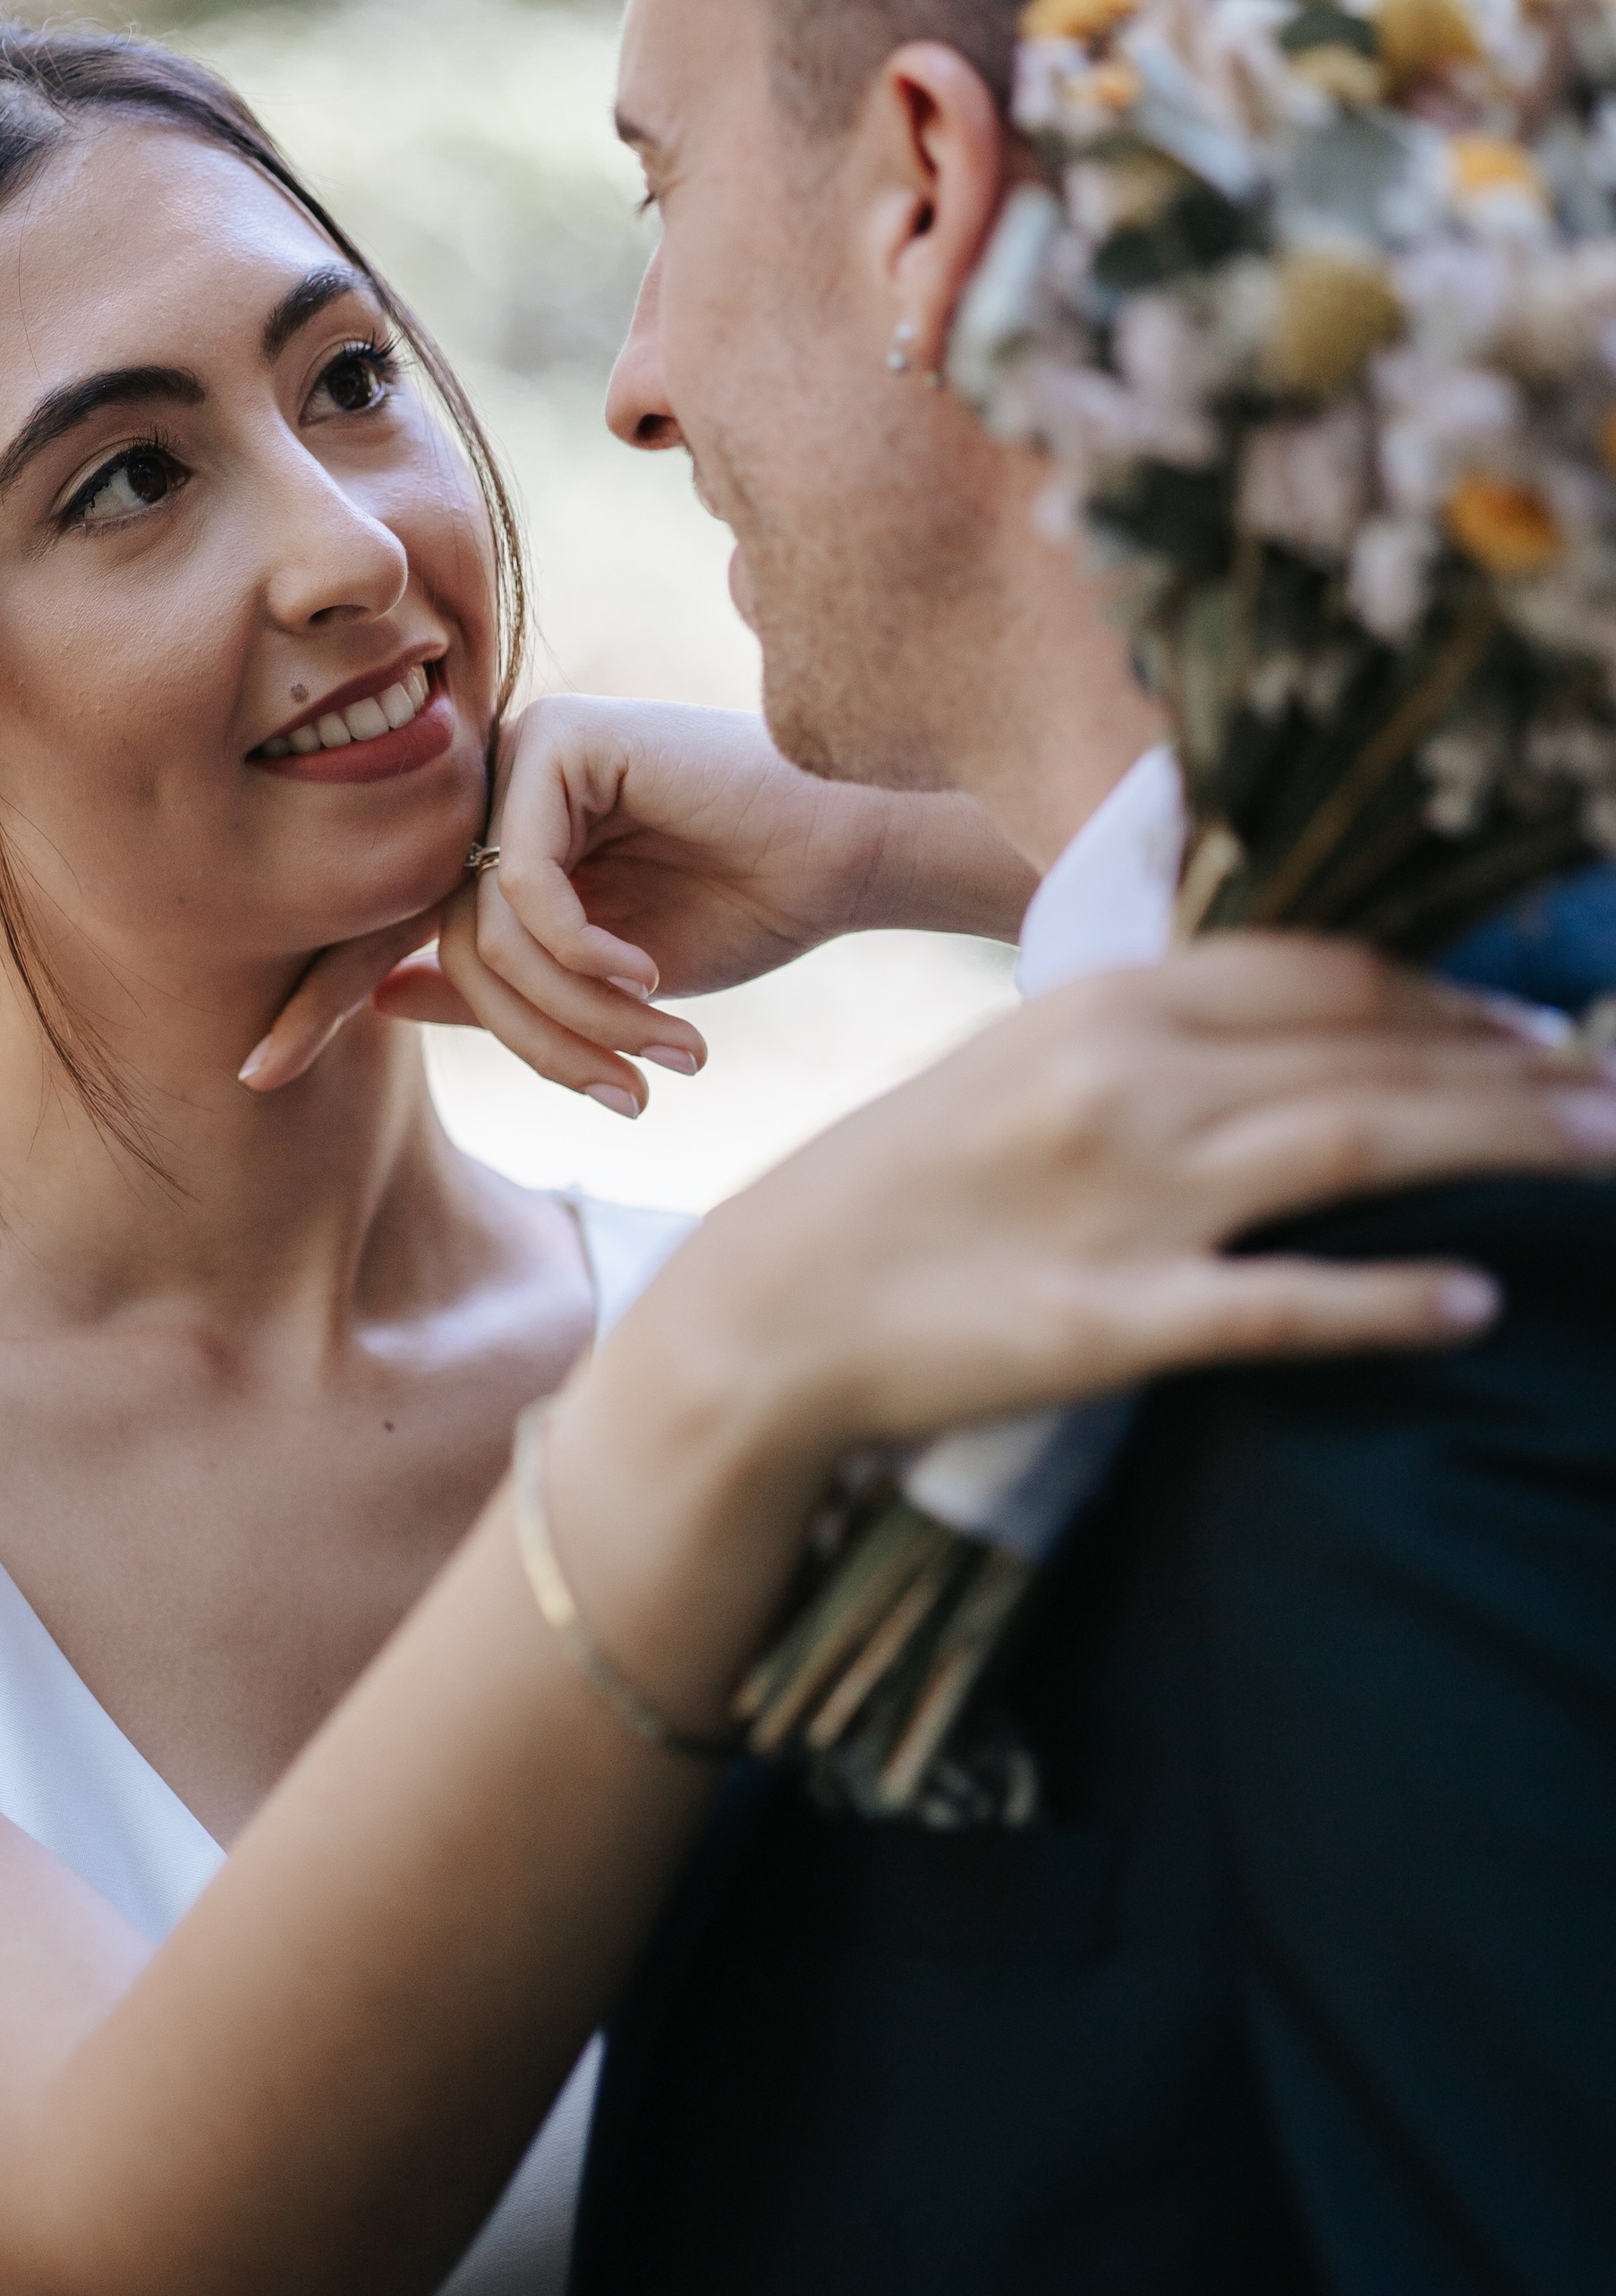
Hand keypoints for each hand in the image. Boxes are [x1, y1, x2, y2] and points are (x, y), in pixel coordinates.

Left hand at [238, 697, 1030, 1104]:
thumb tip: (384, 998)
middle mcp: (494, 787)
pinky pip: (525, 876)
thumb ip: (498, 983)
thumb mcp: (603, 980)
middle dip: (496, 1031)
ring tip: (655, 1050)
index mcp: (497, 838)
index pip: (386, 919)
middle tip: (527, 1089)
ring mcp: (524, 753)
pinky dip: (582, 947)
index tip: (255, 1073)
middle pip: (441, 935)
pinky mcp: (562, 736)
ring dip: (572, 1008)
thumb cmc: (742, 909)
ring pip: (485, 922)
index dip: (320, 995)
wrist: (848, 854)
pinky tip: (647, 976)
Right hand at [542, 936, 1615, 1717]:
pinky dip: (1388, 1301)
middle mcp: (1123, 1083)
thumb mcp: (1017, 1067)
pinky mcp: (1108, 1323)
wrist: (764, 1312)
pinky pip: (1278, 1309)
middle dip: (1516, 1067)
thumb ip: (1148, 1039)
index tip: (1542, 1022)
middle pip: (1366, 1051)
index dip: (1446, 993)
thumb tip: (1296, 1028)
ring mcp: (1121, 1202)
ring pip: (1356, 1146)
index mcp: (1101, 1007)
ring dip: (1501, 1145)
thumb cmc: (900, 1190)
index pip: (1316, 972)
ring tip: (1609, 1157)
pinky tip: (1477, 1304)